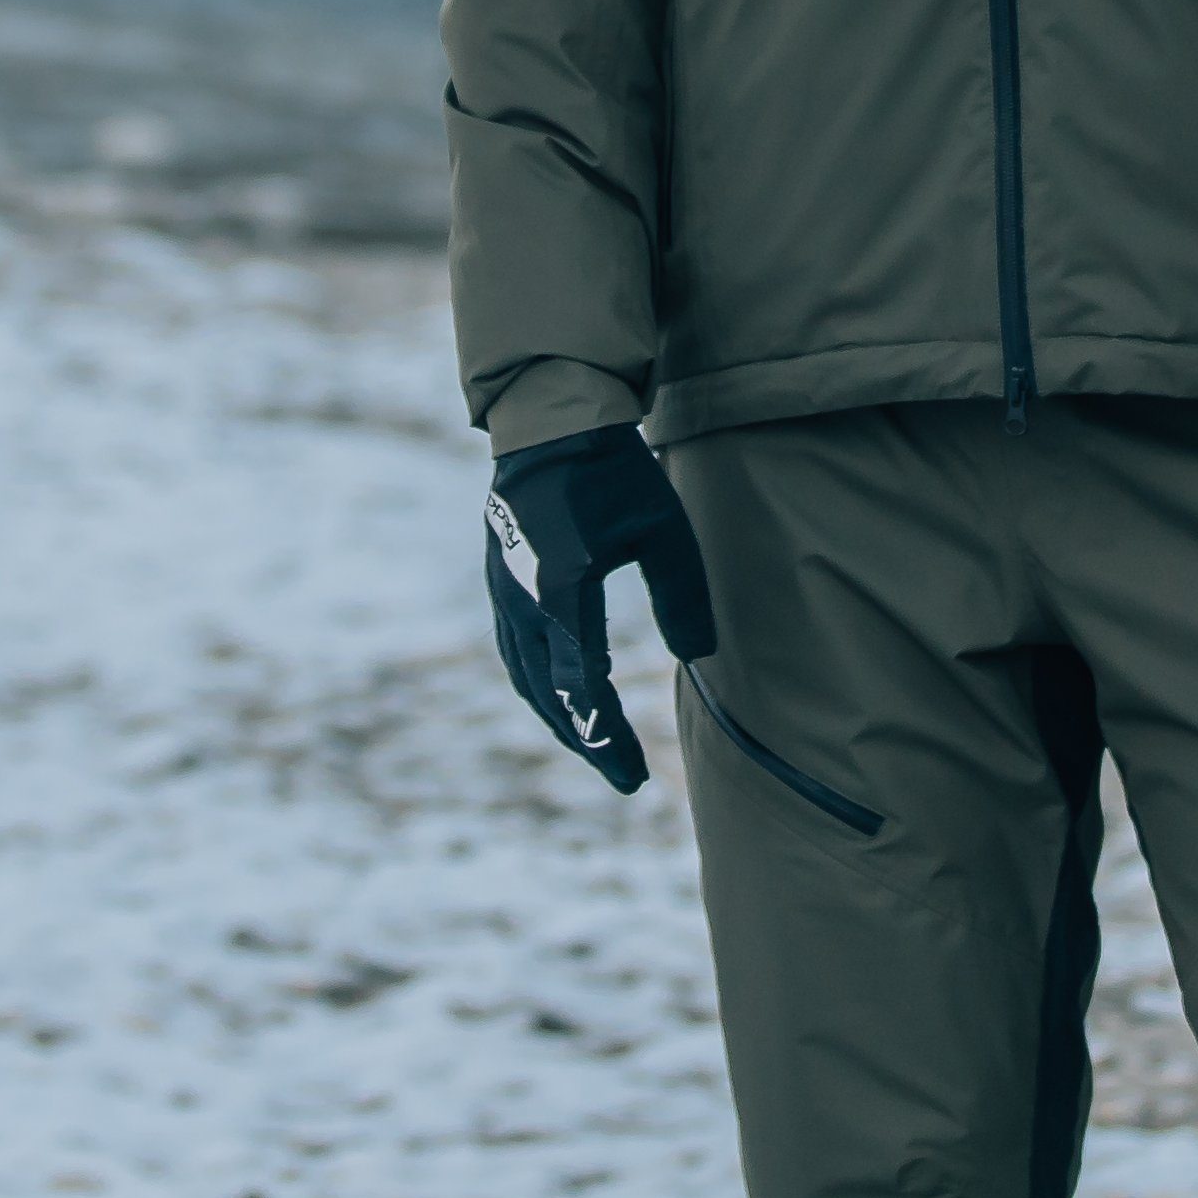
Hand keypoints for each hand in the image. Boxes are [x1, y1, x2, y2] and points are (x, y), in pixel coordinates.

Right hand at [484, 423, 718, 791]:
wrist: (549, 420)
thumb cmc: (613, 473)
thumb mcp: (663, 531)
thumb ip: (681, 597)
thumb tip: (697, 656)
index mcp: (562, 594)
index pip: (583, 690)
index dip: (608, 739)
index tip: (635, 777)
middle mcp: (522, 603)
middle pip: (548, 698)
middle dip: (586, 741)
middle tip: (623, 776)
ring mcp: (504, 593)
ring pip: (525, 679)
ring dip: (560, 719)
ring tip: (596, 744)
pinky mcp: (500, 583)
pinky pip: (515, 653)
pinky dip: (541, 687)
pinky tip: (566, 695)